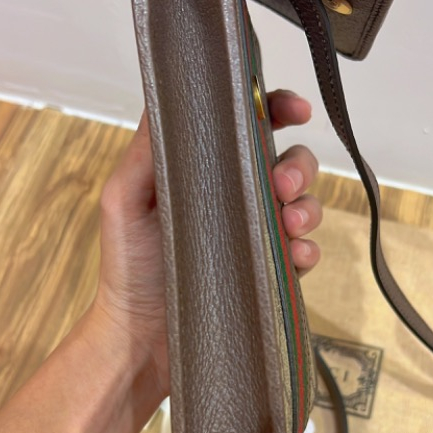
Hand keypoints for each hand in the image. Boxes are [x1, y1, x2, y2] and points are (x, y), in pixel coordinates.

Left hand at [92, 90, 323, 400]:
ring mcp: (256, 236)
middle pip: (288, 162)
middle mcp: (235, 197)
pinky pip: (305, 253)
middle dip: (298, 166)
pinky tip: (296, 257)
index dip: (276, 108)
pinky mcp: (269, 273)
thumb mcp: (124, 199)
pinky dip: (308, 251)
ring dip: (308, 207)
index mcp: (204, 170)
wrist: (139, 337)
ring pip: (304, 205)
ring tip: (290, 224)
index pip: (248, 127)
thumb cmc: (126, 265)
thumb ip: (146, 151)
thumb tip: (167, 95)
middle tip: (281, 185)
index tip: (294, 109)